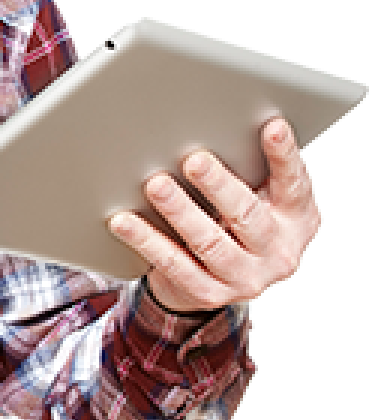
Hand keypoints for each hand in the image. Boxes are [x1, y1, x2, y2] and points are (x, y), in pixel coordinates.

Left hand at [108, 118, 321, 313]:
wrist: (220, 280)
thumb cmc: (237, 222)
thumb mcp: (258, 198)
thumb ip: (252, 170)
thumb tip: (219, 126)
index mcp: (296, 220)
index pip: (293, 184)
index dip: (284, 156)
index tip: (272, 126)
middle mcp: (277, 252)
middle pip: (247, 215)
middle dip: (219, 185)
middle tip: (194, 160)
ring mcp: (245, 278)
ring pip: (209, 242)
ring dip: (179, 211)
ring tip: (156, 185)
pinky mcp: (209, 293)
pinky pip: (173, 263)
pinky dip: (146, 240)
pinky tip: (124, 221)